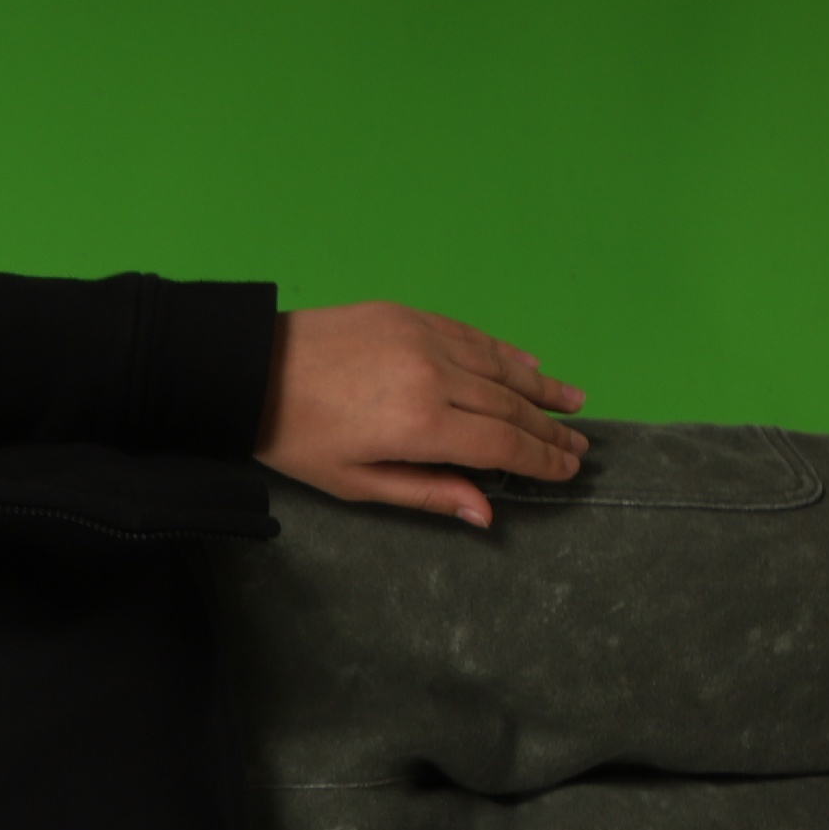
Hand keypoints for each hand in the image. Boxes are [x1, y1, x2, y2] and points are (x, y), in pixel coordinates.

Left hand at [257, 301, 589, 528]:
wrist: (248, 370)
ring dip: (540, 386)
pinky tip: (529, 363)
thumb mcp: (356, 483)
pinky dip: (505, 353)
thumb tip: (486, 513)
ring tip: (573, 403)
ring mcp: (423, 339)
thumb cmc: (294, 437)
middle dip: (548, 428)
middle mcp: (433, 376)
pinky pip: (472, 336)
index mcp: (420, 425)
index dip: (541, 459)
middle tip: (580, 445)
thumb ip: (427, 492)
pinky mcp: (409, 315)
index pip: (502, 444)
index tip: (568, 469)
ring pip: (500, 366)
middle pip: (510, 405)